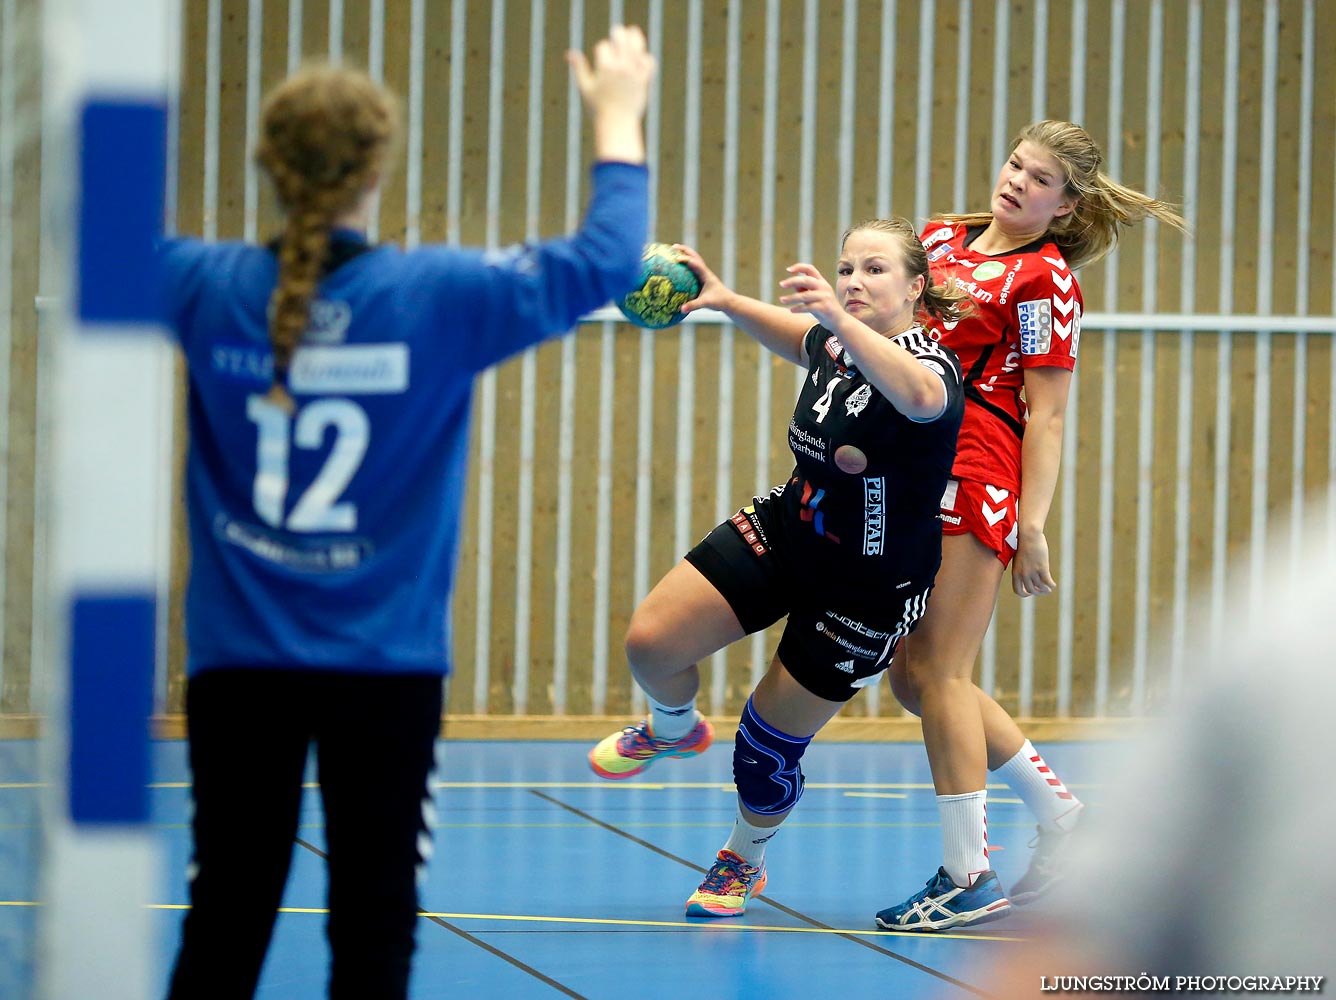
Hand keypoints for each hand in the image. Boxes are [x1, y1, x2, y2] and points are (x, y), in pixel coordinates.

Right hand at [566, 25, 655, 162]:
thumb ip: (579, 68)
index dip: (602, 49)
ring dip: (634, 38)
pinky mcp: (643, 80)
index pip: (604, 46)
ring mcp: (633, 73)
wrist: (617, 125)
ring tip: (631, 36)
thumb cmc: (598, 108)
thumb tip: (569, 54)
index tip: (602, 59)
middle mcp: (620, 68)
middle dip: (617, 35)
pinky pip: (649, 61)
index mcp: (604, 68)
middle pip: (620, 37)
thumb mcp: (585, 88)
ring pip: (637, 44)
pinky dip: (645, 58)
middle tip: (617, 36)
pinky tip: (639, 60)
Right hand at [673, 243, 735, 316]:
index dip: (686, 259)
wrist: (729, 302)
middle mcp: (705, 271)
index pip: (695, 263)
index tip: (676, 259)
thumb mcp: (706, 303)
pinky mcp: (702, 278)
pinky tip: (676, 268)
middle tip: (673, 246)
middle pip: (694, 256)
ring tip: (673, 251)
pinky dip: (685, 265)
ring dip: (684, 254)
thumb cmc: (719, 301)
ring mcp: (704, 274)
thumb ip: (694, 305)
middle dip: (684, 250)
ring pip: (693, 260)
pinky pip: (692, 268)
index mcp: (706, 274)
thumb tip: (681, 309)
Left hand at [778, 263, 841, 328]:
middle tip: (781, 284)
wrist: (839, 321)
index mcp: (821, 282)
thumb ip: (805, 290)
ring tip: (782, 300)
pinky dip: (798, 308)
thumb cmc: (824, 308)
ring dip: (792, 298)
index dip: (799, 267)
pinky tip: (791, 310)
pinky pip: (808, 307)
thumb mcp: (815, 296)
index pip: (810, 269)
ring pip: (805, 295)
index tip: (788, 270)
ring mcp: (825, 297)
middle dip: (792, 281)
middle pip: (806, 280)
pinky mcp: (824, 308)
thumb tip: (793, 284)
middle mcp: (824, 287)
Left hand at [1011, 529, 1056, 597]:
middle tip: (1043, 590)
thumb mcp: (1018, 559)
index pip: (1018, 590)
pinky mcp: (1042, 567)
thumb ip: (1020, 568)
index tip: (1030, 592)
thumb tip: (1025, 576)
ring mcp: (1032, 571)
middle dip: (1037, 592)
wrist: (1028, 535)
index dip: (1024, 594)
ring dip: (1045, 590)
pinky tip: (1053, 585)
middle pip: (1031, 590)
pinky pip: (1047, 582)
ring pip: (1040, 587)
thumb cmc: (1023, 544)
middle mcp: (1023, 574)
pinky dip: (1051, 585)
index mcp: (1015, 572)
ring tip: (1049, 588)